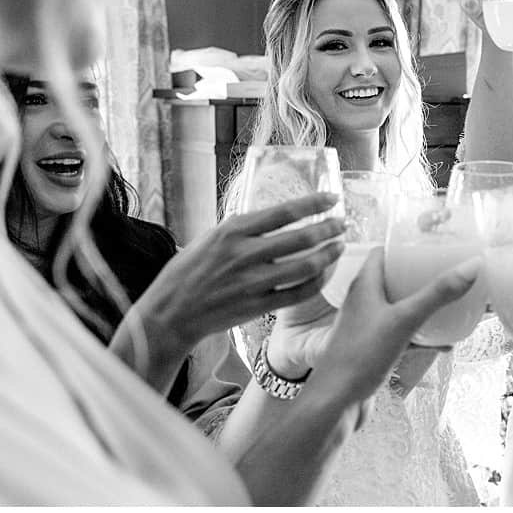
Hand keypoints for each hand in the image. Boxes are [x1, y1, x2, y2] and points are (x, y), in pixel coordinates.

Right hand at [130, 193, 345, 357]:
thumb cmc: (188, 271)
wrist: (170, 313)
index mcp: (232, 231)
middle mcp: (244, 255)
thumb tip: (275, 215)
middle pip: (301, 238)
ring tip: (340, 246)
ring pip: (305, 266)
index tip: (333, 198)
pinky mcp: (257, 307)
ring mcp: (252, 283)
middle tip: (343, 223)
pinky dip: (317, 281)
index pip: (284, 212)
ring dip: (329, 254)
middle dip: (329, 228)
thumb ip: (242, 228)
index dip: (314, 203)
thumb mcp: (210, 237)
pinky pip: (298, 294)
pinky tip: (325, 272)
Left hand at [297, 247, 478, 406]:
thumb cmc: (360, 356)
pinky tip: (443, 343)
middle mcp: (363, 302)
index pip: (382, 252)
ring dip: (422, 305)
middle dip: (420, 276)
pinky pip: (401, 333)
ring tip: (450, 303)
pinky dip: (421, 334)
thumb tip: (472, 266)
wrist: (335, 403)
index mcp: (364, 285)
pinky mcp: (373, 349)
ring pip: (399, 307)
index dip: (404, 245)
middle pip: (393, 278)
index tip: (432, 245)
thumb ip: (437, 294)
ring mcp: (367, 326)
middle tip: (447, 273)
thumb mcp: (405, 319)